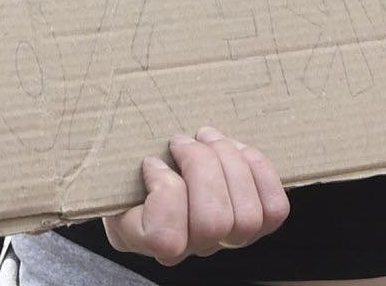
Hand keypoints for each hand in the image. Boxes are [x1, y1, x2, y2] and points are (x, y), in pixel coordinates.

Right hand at [102, 128, 288, 264]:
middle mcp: (188, 248)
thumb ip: (117, 166)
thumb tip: (143, 157)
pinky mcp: (256, 223)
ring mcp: (224, 239)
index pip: (167, 238)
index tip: (151, 162)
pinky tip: (238, 150)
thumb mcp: (111, 166)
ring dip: (229, 163)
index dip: (164, 190)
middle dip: (201, 166)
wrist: (157, 167)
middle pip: (213, 223)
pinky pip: (274, 209)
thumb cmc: (130, 164)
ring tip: (208, 138)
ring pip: (246, 217)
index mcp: (144, 238)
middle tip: (183, 140)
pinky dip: (260, 172)